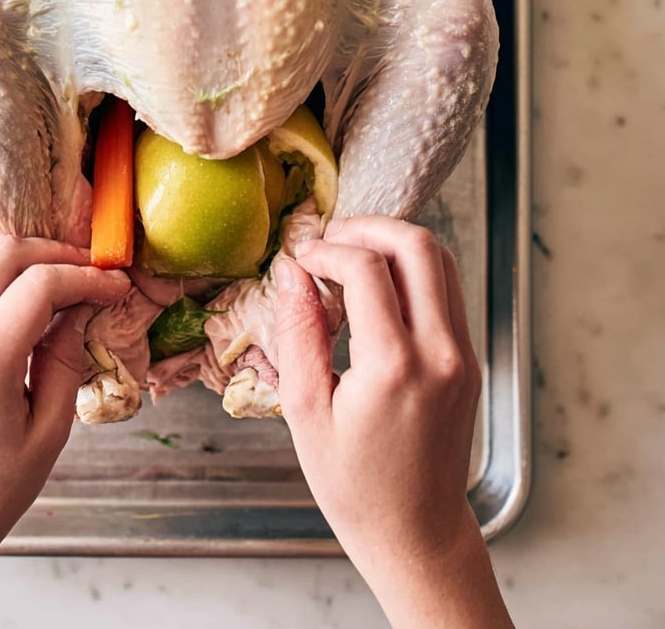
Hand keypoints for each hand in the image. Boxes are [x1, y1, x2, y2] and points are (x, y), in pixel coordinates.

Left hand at [0, 238, 129, 628]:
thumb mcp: (47, 434)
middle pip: (0, 255)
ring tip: (60, 291)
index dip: (85, 277)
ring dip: (21, 269)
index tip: (113, 285)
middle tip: (87, 272)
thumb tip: (77, 311)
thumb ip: (65, 361)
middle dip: (52, 253)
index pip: (40, 284)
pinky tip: (22, 316)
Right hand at [275, 217, 512, 628]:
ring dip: (393, 242)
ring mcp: (462, 354)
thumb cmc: (354, 485)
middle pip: (417, 246)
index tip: (299, 260)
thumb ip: (299, 333)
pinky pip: (447, 289)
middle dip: (368, 227)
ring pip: (441, 259)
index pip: (367, 268)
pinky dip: (411, 270)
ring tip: (350, 253)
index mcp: (395, 366)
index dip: (326, 250)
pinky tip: (375, 284)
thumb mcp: (306, 412)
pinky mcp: (469, 360)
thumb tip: (292, 274)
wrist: (417, 533)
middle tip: (329, 239)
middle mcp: (440, 352)